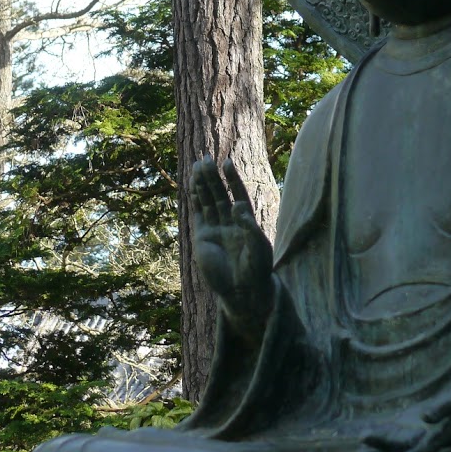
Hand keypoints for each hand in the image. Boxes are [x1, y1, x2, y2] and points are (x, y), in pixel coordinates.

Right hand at [191, 157, 273, 333]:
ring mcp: (216, 229)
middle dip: (213, 178)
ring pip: (208, 202)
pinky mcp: (202, 238)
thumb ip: (249, 226)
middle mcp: (230, 222)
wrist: (242, 292)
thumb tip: (238, 205)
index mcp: (246, 221)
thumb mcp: (259, 247)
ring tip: (197, 166)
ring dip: (202, 185)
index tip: (227, 164)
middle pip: (220, 195)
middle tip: (205, 160)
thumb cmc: (257, 270)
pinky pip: (198, 215)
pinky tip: (192, 187)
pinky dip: (195, 201)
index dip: (232, 180)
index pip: (238, 194)